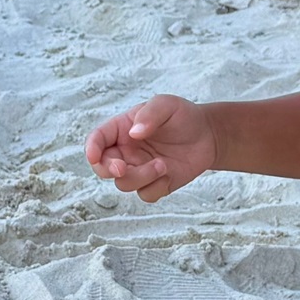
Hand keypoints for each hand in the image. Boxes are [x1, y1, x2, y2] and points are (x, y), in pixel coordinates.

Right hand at [85, 94, 215, 201]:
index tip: (93, 156)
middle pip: (103, 167)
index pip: (97, 139)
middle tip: (122, 168)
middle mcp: (125, 151)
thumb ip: (150, 114)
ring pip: (124, 184)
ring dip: (141, 177)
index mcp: (121, 130)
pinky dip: (156, 188)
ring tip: (162, 164)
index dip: (91, 148)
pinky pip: (145, 195)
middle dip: (108, 170)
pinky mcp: (154, 184)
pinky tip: (169, 174)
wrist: (207, 135)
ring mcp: (138, 169)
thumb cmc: (182, 116)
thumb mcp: (167, 104)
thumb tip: (134, 133)